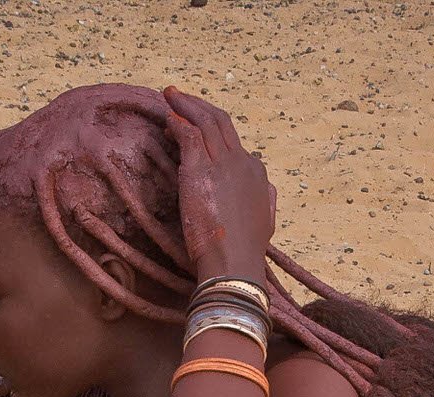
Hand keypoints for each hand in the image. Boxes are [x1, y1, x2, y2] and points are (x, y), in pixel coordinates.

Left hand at [162, 86, 276, 280]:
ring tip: (169, 96)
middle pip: (220, 121)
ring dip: (184, 106)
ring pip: (204, 121)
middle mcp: (241, 161)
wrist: (235, 263)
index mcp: (255, 173)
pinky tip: (167, 117)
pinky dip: (177, 122)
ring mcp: (221, 163)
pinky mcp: (200, 170)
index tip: (192, 126)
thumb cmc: (245, 251)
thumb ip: (265, 199)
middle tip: (178, 96)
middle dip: (198, 105)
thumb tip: (266, 188)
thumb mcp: (265, 221)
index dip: (211, 128)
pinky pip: (189, 135)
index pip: (231, 140)